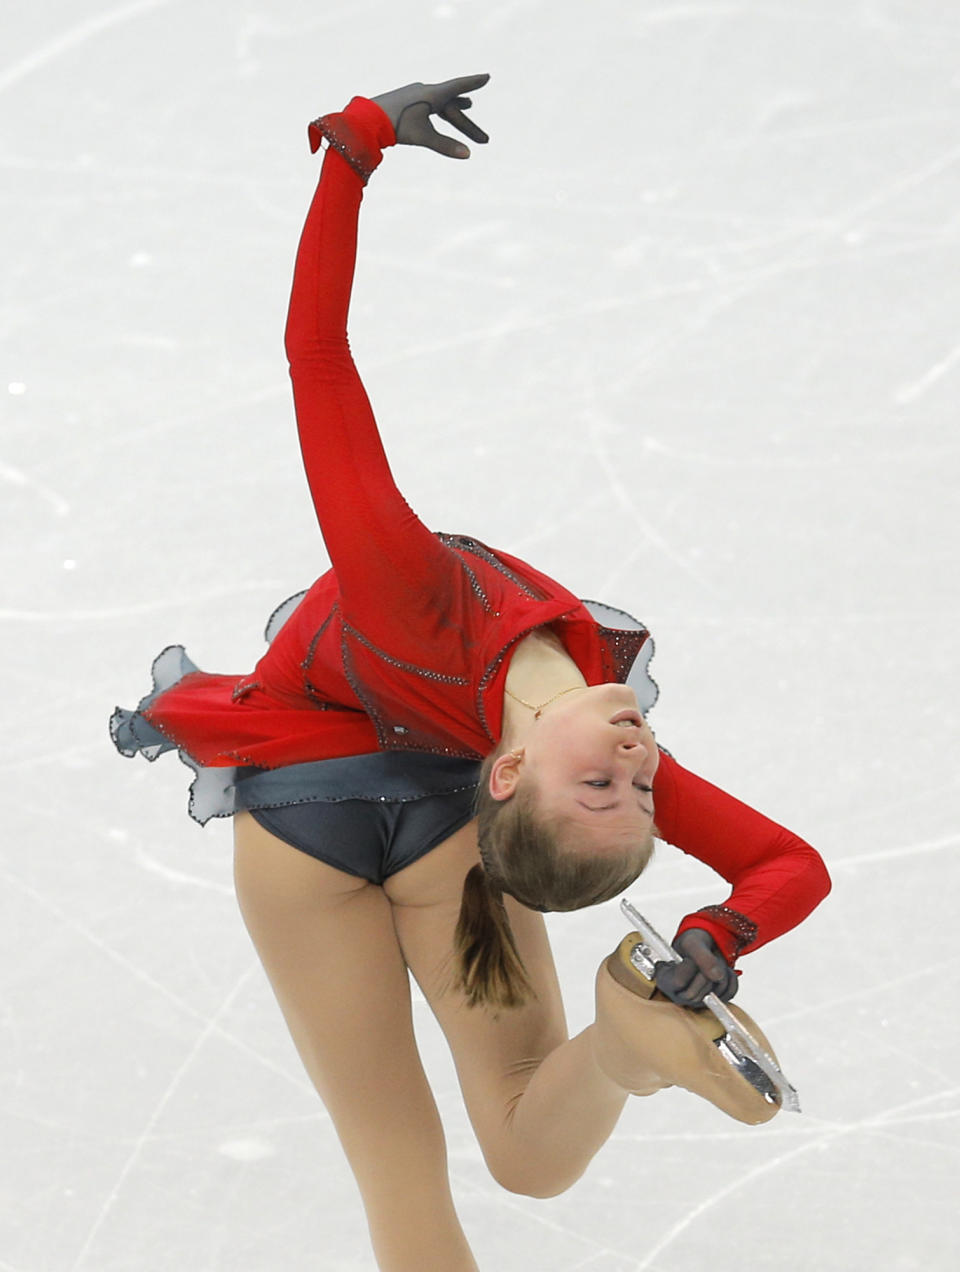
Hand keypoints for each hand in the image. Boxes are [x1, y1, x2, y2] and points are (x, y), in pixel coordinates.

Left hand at [372, 74, 490, 157]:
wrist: (367, 119)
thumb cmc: (396, 125)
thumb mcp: (423, 137)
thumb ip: (446, 145)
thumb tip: (468, 155)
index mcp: (432, 94)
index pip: (458, 87)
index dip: (474, 84)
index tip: (487, 77)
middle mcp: (425, 92)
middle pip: (453, 108)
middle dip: (467, 126)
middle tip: (484, 141)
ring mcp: (415, 96)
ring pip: (441, 105)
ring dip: (455, 110)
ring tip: (468, 106)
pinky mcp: (406, 102)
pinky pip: (429, 106)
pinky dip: (439, 111)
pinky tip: (439, 111)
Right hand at [654, 929, 737, 1007]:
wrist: (705, 945)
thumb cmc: (692, 944)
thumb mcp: (692, 941)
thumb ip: (701, 955)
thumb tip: (716, 975)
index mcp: (664, 979)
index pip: (678, 981)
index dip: (691, 966)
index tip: (693, 956)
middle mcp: (678, 994)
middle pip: (695, 993)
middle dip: (706, 970)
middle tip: (706, 956)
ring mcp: (696, 1001)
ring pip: (714, 995)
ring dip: (721, 972)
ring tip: (714, 960)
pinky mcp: (713, 1002)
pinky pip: (729, 993)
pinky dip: (731, 978)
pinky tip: (723, 969)